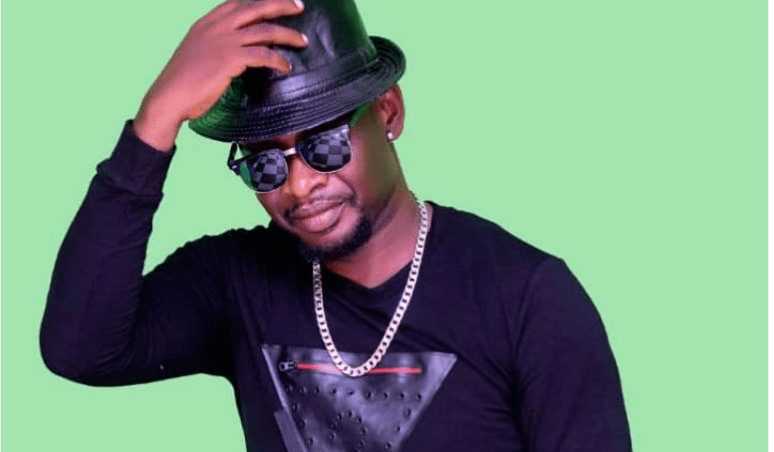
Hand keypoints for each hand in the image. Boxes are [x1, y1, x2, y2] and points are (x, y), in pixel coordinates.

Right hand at [133, 0, 307, 150]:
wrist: (170, 96)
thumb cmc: (182, 82)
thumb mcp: (197, 52)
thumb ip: (216, 45)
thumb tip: (238, 50)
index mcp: (206, 23)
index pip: (236, 3)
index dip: (258, 0)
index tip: (276, 0)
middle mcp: (217, 27)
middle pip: (256, 8)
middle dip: (280, 5)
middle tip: (299, 7)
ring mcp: (224, 41)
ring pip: (265, 31)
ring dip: (288, 34)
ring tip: (302, 41)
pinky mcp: (231, 59)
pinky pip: (264, 55)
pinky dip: (278, 60)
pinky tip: (286, 66)